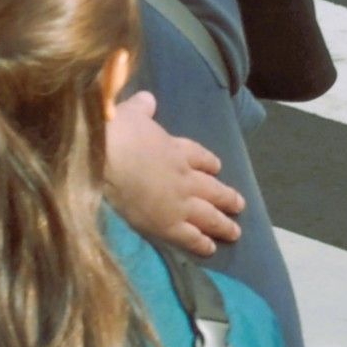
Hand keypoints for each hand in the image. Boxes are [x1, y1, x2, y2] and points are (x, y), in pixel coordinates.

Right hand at [106, 91, 242, 255]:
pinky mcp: (168, 225)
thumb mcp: (129, 113)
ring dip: (222, 223)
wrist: (107, 160)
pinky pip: (190, 237)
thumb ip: (142, 108)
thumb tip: (149, 98)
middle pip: (211, 188)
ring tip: (234, 231)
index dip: (209, 162)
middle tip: (239, 204)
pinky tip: (210, 248)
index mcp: (175, 149)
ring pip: (208, 215)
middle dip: (226, 196)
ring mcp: (179, 203)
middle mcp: (184, 177)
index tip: (217, 167)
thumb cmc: (117, 133)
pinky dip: (202, 243)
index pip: (199, 156)